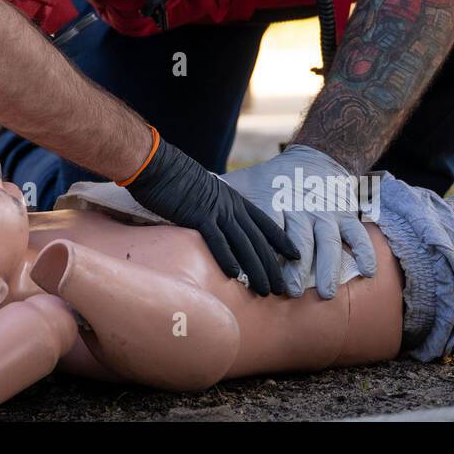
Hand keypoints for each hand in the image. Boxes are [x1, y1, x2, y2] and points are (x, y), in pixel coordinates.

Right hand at [122, 130, 297, 294]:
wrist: (157, 163)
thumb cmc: (174, 177)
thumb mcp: (203, 191)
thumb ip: (213, 207)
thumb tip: (214, 223)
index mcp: (233, 198)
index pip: (264, 222)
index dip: (281, 240)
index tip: (296, 255)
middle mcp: (229, 206)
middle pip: (258, 239)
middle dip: (273, 266)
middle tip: (281, 289)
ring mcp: (215, 210)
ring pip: (243, 244)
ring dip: (256, 269)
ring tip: (265, 290)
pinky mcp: (198, 216)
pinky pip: (217, 240)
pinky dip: (227, 258)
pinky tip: (235, 275)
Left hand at [220, 144, 376, 298]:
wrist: (316, 159)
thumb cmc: (273, 180)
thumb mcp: (246, 183)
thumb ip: (219, 191)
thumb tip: (186, 190)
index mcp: (275, 201)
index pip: (266, 226)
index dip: (259, 249)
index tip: (250, 272)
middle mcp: (302, 209)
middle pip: (298, 239)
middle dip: (292, 267)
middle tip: (286, 292)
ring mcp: (327, 213)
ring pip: (329, 241)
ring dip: (327, 268)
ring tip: (323, 293)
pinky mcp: (346, 216)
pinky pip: (358, 234)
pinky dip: (365, 251)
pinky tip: (366, 272)